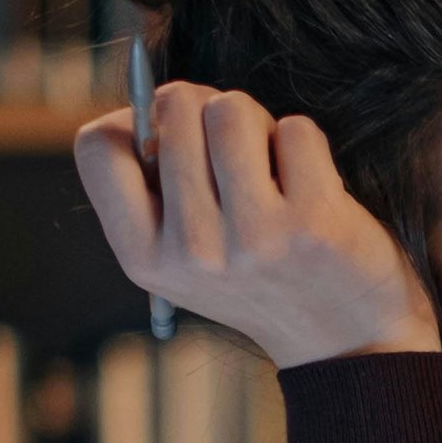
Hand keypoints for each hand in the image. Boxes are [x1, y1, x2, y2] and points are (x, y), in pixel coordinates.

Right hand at [74, 84, 440, 368]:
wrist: (343, 343)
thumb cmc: (259, 274)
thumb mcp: (187, 254)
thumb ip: (159, 186)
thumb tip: (157, 99)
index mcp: (143, 257)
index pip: (98, 148)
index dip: (133, 118)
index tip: (168, 133)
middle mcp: (190, 251)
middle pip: (175, 107)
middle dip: (208, 108)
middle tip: (235, 150)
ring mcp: (252, 238)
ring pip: (232, 109)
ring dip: (258, 122)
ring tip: (272, 168)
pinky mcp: (311, 224)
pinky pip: (295, 131)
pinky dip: (305, 146)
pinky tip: (312, 189)